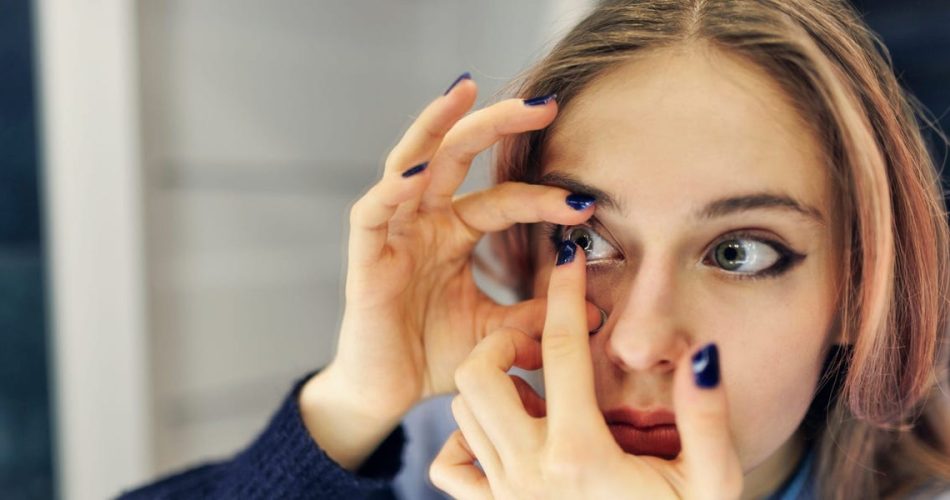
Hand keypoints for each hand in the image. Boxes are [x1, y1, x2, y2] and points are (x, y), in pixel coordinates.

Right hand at [300, 76, 599, 467]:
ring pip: (410, 163)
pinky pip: (373, 211)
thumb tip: (594, 308)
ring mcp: (393, 232)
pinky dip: (391, 188)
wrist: (388, 394)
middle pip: (458, 155)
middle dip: (497, 124)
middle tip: (544, 104)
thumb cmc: (435, 356)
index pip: (504, 199)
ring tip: (465, 90)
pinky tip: (417, 169)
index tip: (586, 202)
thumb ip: (535, 315)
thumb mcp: (495, 332)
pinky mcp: (364, 255)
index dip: (543, 197)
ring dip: (436, 127)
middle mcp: (425, 221)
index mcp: (455, 232)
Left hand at [429, 241, 743, 499]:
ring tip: (538, 393)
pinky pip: (450, 465)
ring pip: (462, 411)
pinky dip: (464, 440)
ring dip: (492, 388)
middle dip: (504, 341)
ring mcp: (503, 494)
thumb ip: (707, 420)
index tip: (571, 257)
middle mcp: (529, 470)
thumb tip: (699, 356)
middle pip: (478, 374)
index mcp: (580, 454)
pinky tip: (505, 436)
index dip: (567, 293)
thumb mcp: (711, 483)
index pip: (562, 348)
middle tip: (542, 346)